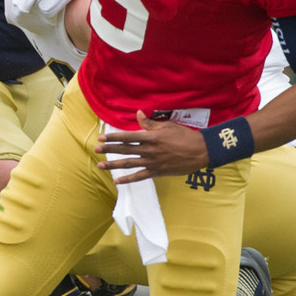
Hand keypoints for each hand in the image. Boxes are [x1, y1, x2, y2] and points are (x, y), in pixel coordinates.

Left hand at [95, 111, 209, 182]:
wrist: (199, 152)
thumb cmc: (184, 136)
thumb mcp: (167, 126)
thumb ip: (150, 123)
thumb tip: (138, 114)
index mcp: (150, 137)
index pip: (127, 137)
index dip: (113, 137)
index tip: (102, 138)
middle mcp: (149, 150)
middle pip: (125, 150)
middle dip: (109, 150)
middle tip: (96, 150)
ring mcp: (152, 162)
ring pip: (129, 164)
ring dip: (113, 165)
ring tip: (100, 165)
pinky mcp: (157, 172)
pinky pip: (139, 176)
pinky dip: (128, 180)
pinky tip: (117, 181)